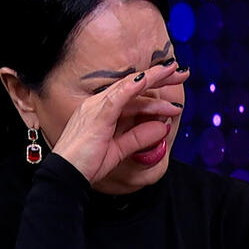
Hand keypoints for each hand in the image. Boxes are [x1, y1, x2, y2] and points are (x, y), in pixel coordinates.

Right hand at [51, 61, 188, 183]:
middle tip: (182, 72)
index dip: (153, 86)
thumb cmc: (86, 164)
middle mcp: (97, 103)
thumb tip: (161, 127)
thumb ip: (139, 138)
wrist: (67, 175)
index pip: (131, 93)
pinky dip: (133, 87)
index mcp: (101, 110)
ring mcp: (96, 107)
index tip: (173, 82)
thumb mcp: (119, 150)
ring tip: (176, 75)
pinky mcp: (97, 115)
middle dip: (159, 77)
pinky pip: (117, 97)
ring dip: (154, 79)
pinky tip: (147, 79)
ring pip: (129, 88)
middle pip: (133, 84)